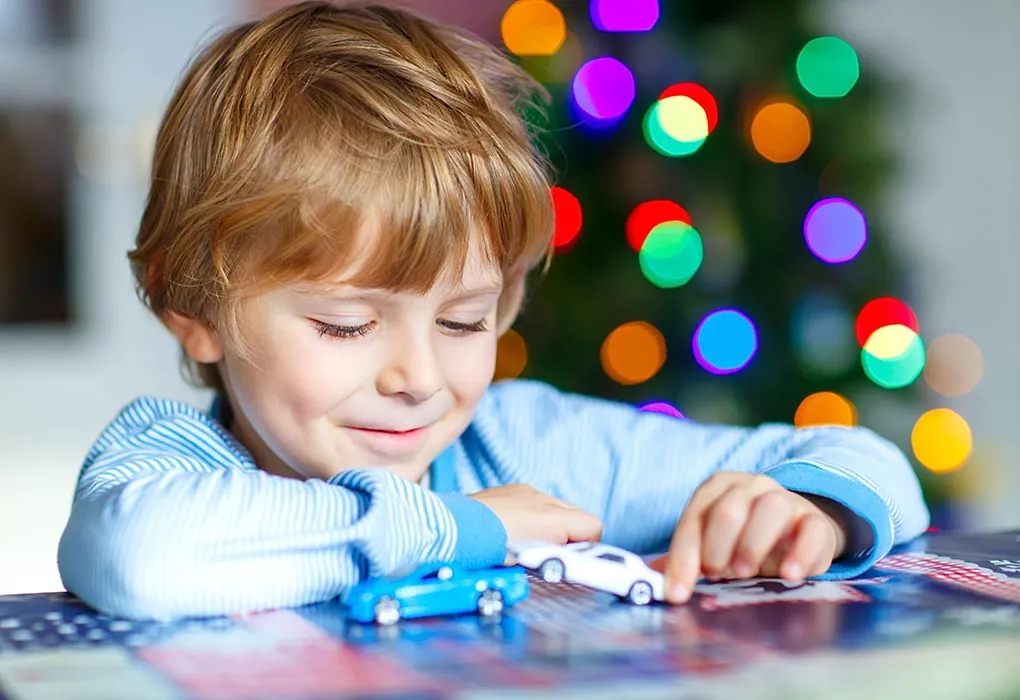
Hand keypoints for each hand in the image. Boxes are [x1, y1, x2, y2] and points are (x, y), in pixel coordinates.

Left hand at [470, 484, 602, 561]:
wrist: (446, 529)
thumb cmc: (483, 550)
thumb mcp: (527, 564)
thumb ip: (555, 558)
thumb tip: (567, 562)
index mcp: (552, 518)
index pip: (593, 526)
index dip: (586, 547)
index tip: (571, 562)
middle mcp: (541, 498)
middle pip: (575, 516)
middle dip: (568, 537)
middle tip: (548, 558)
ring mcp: (523, 491)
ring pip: (553, 509)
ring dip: (547, 527)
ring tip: (524, 547)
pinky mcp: (507, 490)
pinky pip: (531, 502)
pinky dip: (528, 518)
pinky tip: (510, 533)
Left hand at [654, 472, 846, 603]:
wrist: (794, 531)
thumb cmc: (743, 538)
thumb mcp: (712, 544)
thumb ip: (685, 558)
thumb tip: (650, 579)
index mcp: (718, 489)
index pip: (695, 518)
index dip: (683, 557)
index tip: (677, 593)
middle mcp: (751, 487)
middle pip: (728, 509)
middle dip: (716, 546)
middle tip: (717, 573)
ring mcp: (786, 500)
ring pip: (771, 508)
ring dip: (753, 544)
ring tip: (744, 572)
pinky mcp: (815, 521)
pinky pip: (812, 529)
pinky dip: (801, 553)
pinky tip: (789, 576)